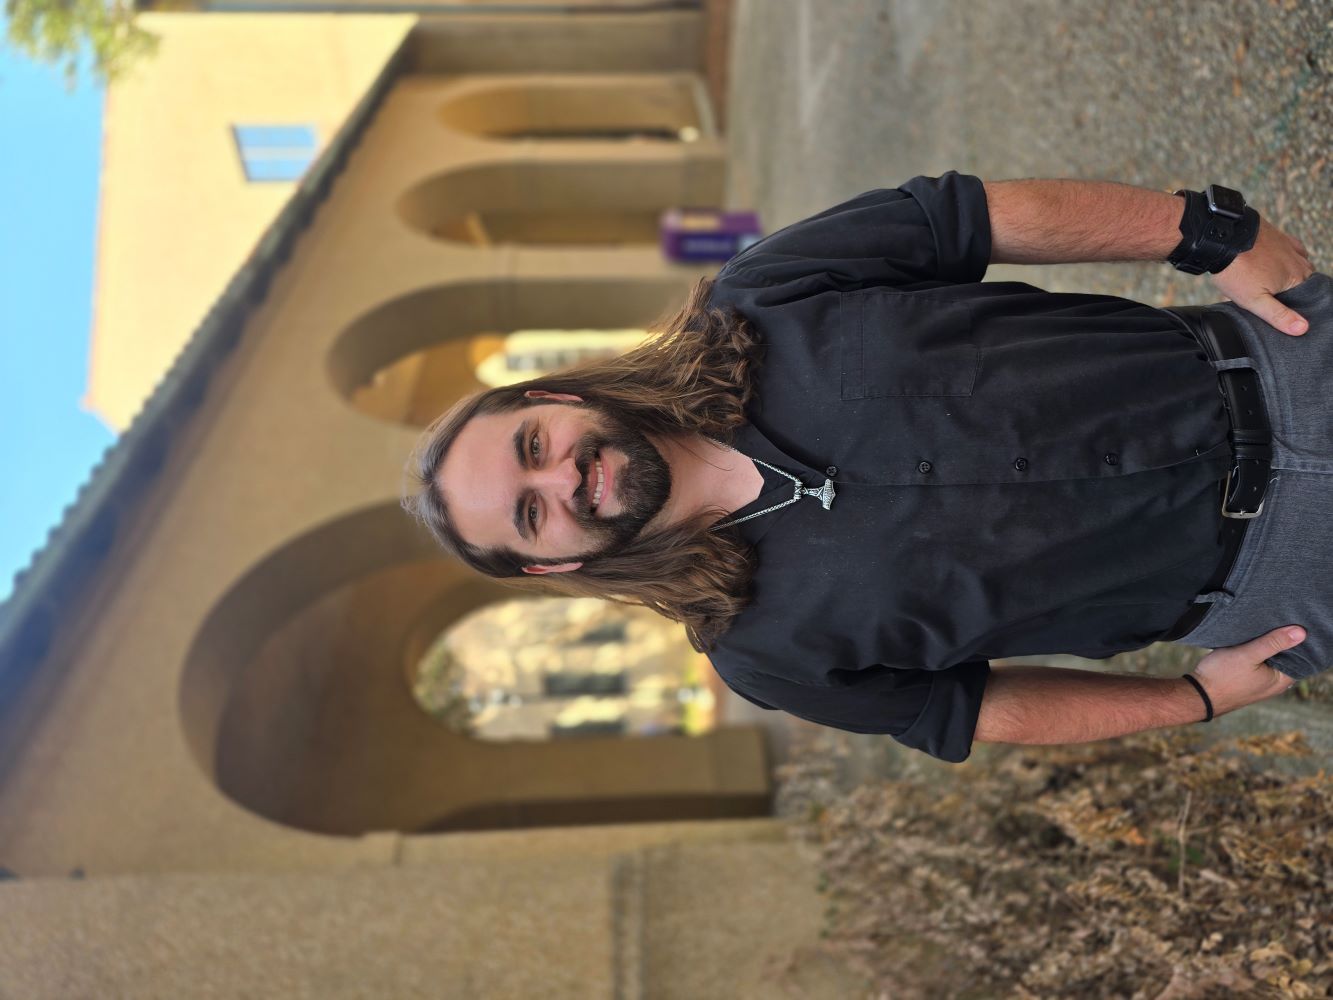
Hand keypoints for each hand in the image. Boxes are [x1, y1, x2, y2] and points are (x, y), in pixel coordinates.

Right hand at [1188, 625, 1303, 716]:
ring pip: (1272, 660)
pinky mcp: (1249, 681)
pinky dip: (1259, 653)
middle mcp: (1276, 684)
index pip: (1302, 657)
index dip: (1299, 640)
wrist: (1198, 694)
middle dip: (1284, 642)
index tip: (1294, 623)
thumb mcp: (1248, 654)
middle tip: (1279, 622)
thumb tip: (1301, 632)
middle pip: (1287, 658)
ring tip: (1265, 629)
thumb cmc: (1222, 676)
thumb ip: (1273, 642)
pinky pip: (1261, 664)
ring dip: (1269, 647)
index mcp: (1282, 680)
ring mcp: (1262, 684)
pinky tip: (1252, 643)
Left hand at [1210, 218, 1315, 335]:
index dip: (1293, 304)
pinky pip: (1287, 249)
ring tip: (1266, 283)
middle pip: (1301, 280)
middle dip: (1289, 290)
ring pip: (1294, 265)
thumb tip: (1302, 328)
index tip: (1278, 309)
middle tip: (1268, 298)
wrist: (1224, 240)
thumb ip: (1279, 315)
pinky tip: (1272, 263)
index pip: (1307, 295)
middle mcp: (1299, 260)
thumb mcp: (1256, 300)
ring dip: (1285, 274)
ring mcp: (1289, 247)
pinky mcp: (1278, 237)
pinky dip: (1282, 258)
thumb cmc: (1238, 270)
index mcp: (1298, 277)